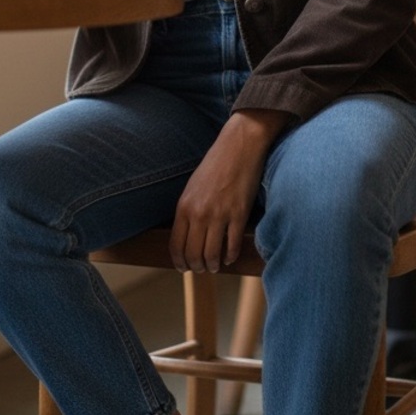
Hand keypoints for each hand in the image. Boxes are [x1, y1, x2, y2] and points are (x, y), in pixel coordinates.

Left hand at [170, 109, 290, 273]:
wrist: (239, 146)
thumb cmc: (216, 164)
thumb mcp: (193, 187)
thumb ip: (189, 210)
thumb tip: (188, 235)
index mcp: (184, 206)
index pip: (176, 245)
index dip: (179, 261)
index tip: (184, 267)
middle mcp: (199, 213)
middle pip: (193, 254)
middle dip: (197, 266)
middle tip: (202, 268)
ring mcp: (219, 215)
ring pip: (212, 254)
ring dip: (213, 265)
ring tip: (215, 265)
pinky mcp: (239, 215)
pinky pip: (232, 245)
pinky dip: (230, 256)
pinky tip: (229, 257)